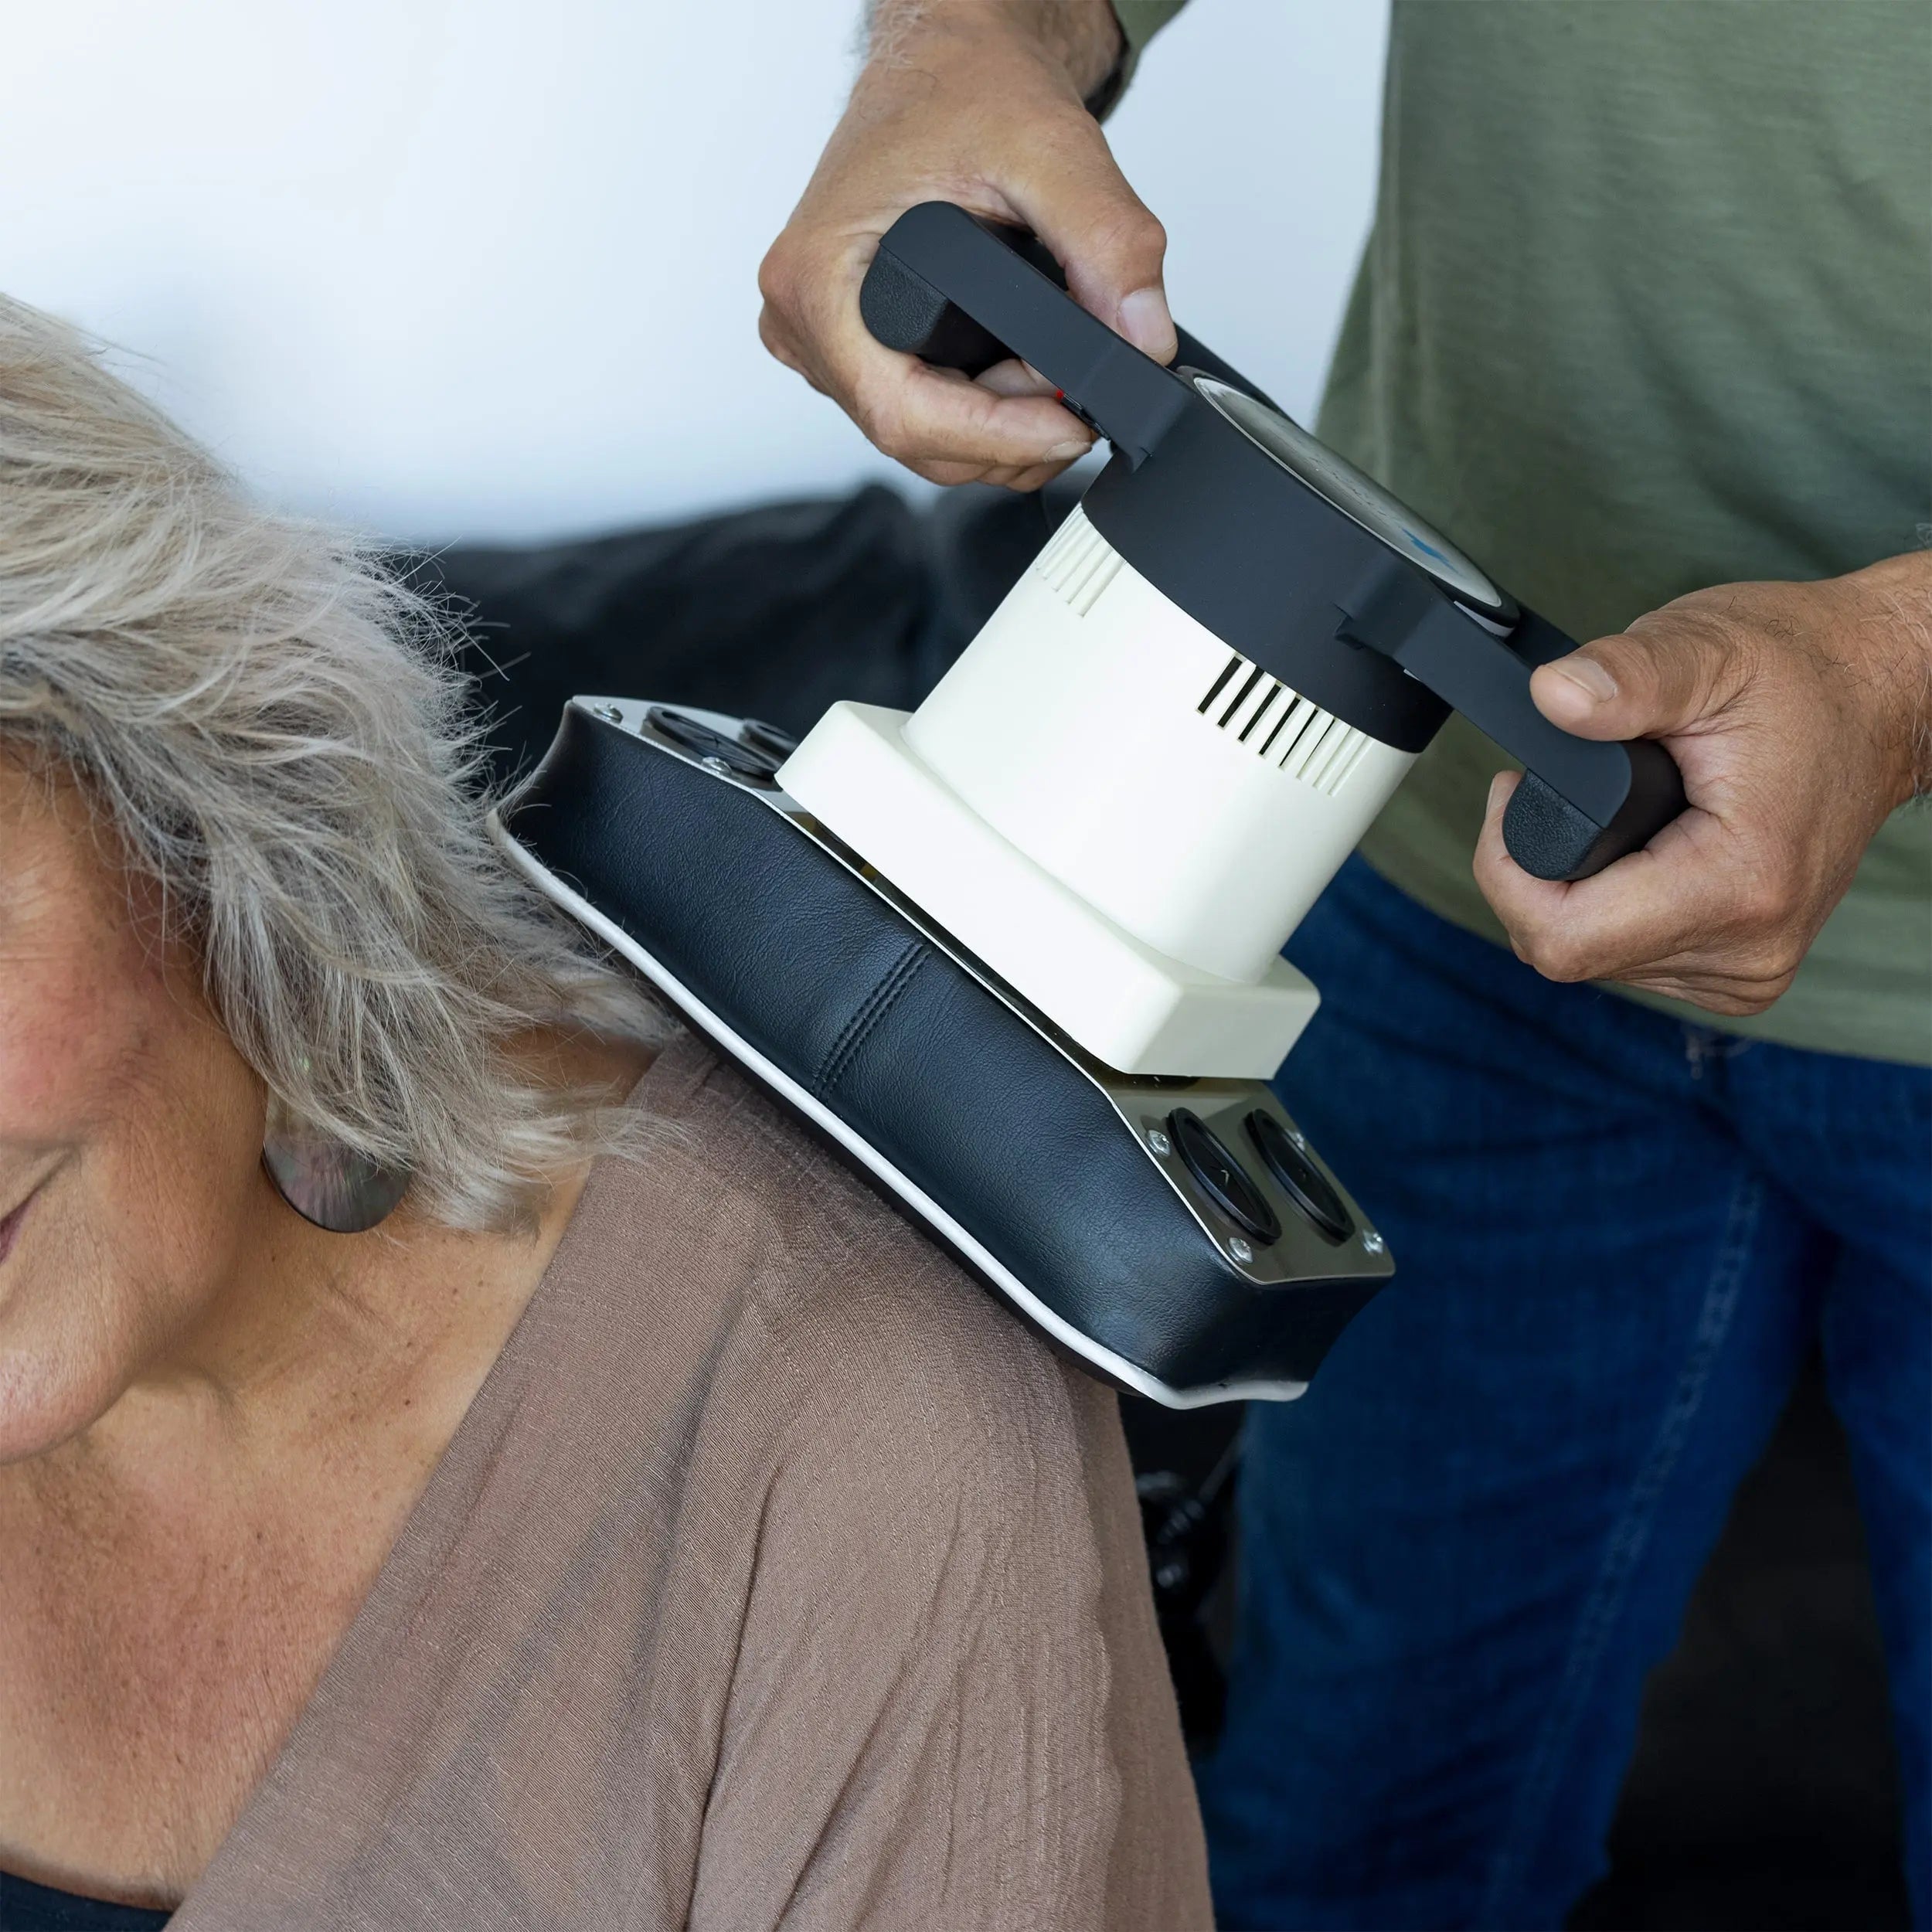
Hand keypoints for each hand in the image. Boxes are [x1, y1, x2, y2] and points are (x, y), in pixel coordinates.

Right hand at [758, 0, 1174, 490]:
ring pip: (924, 439)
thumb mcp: (1050, 146)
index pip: (905, 414)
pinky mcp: (855, 349)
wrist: (946, 62)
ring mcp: (825, 342)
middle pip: (916, 439)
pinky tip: (1019, 369)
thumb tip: (1142, 334)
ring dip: (1003, 428)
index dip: (999, 438)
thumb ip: (1108, 241)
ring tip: (1051, 366)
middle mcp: (805, 320)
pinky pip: (923, 415)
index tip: (1070, 426)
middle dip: (1011, 432)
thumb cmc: (962, 88)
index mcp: (819, 277)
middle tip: (1073, 387)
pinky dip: (985, 414)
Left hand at [1474, 552, 1931, 1014]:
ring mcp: (1747, 968)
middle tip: (1563, 789)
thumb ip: (1625, 677)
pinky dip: (1614, 904)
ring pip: (1593, 956)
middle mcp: (1749, 948)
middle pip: (1568, 949)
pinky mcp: (1739, 970)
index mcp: (1739, 885)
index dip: (1507, 869)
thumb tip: (1551, 696)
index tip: (1513, 795)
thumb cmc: (1802, 670)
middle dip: (1540, 873)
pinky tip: (1644, 849)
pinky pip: (1630, 957)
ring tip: (1621, 815)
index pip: (1563, 936)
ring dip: (1579, 889)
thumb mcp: (1706, 649)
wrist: (1883, 697)